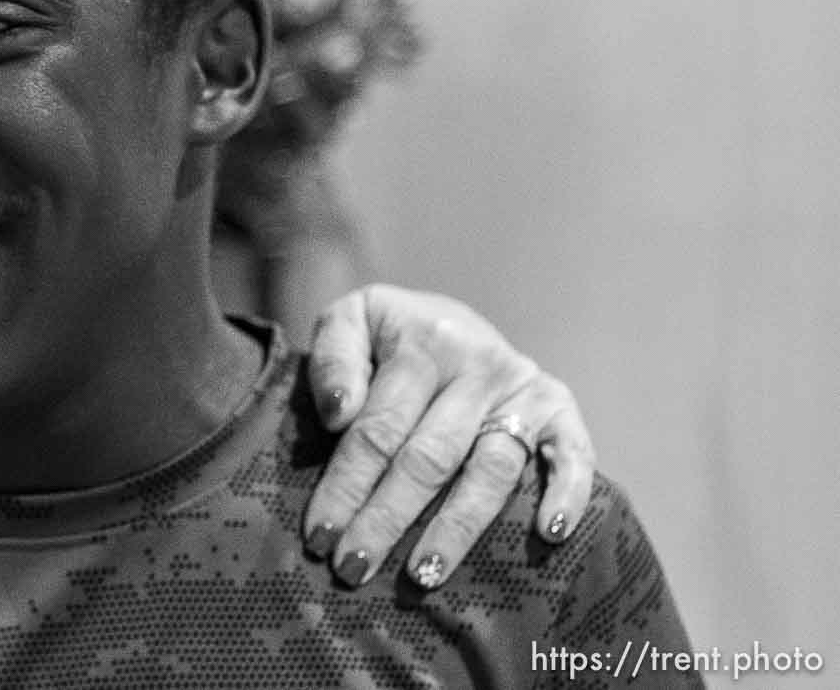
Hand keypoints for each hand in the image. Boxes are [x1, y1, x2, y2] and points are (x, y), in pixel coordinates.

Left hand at [301, 284, 595, 588]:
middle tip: (354, 568)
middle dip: (386, 519)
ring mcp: (523, 390)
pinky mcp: (559, 410)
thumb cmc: (389, 333)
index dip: (345, 484)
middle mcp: (479, 366)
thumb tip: (338, 413)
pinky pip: (573, 455)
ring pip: (490, 471)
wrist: (450, 317)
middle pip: (428, 458)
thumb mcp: (350, 319)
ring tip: (423, 574)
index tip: (318, 535)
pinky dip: (567, 494)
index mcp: (423, 342)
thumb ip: (333, 358)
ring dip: (457, 528)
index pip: (378, 428)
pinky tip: (549, 534)